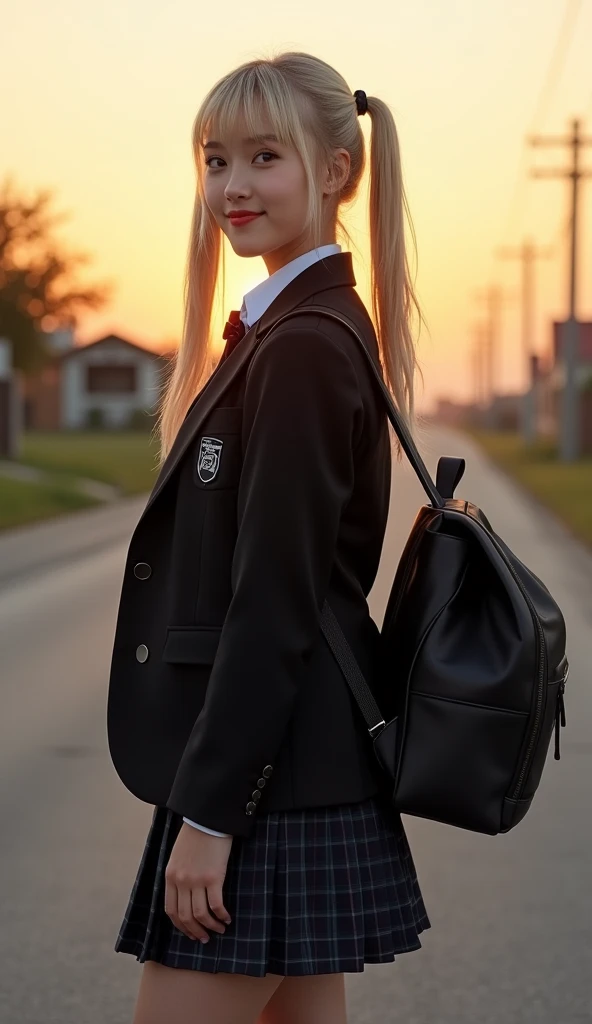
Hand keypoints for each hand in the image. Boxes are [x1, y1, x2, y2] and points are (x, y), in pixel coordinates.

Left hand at [164, 823, 232, 941]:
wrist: (208, 819)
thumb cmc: (194, 836)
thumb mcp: (177, 857)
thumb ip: (178, 876)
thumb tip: (185, 896)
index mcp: (170, 877)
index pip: (171, 911)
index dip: (180, 926)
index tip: (190, 933)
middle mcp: (181, 881)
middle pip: (185, 916)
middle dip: (195, 931)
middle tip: (204, 938)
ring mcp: (197, 881)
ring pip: (201, 914)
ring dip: (210, 927)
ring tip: (219, 930)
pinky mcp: (214, 877)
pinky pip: (216, 905)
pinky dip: (221, 916)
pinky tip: (227, 918)